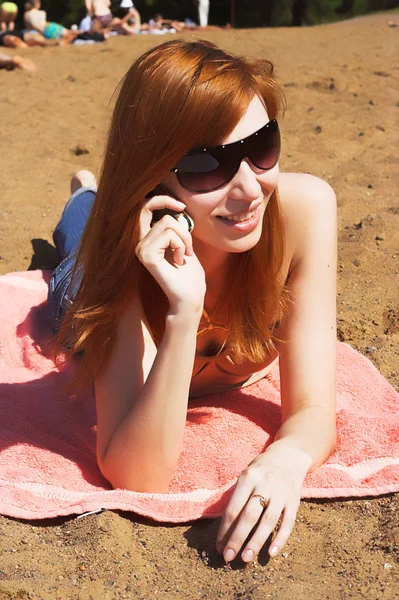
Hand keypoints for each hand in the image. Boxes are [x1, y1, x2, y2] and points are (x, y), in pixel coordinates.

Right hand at [136, 192, 205, 313]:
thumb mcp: (184, 245)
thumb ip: (176, 228)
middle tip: (189, 249)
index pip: (145, 208)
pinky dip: (181, 246)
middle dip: (184, 229)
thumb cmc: (189, 275)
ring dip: (185, 239)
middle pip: (164, 216)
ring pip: (168, 224)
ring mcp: (140, 250)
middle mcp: (140, 244)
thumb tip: (176, 210)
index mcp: (147, 240)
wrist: (190, 298)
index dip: (162, 200)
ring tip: (183, 257)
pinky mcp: (146, 255)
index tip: (181, 206)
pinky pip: (169, 235)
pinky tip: (179, 261)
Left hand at [216, 444, 311, 562]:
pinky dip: (280, 538)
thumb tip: (225, 527)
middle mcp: (265, 484)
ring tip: (245, 558)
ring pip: (268, 521)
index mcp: (248, 477)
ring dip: (256, 542)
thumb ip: (237, 496)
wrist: (289, 456)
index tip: (218, 546)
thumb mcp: (246, 475)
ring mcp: (281, 493)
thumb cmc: (261, 469)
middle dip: (237, 539)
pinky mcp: (295, 500)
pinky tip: (271, 553)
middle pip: (249, 516)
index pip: (234, 508)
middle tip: (228, 557)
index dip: (225, 529)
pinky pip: (288, 522)